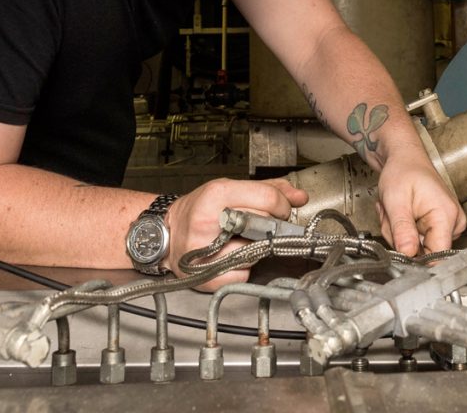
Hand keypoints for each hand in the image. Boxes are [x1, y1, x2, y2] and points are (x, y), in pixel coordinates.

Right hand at [164, 177, 307, 288]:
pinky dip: (243, 268)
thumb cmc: (199, 210)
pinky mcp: (206, 276)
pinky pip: (244, 274)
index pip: (268, 199)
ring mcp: (206, 251)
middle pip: (265, 225)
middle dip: (268, 227)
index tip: (281, 211)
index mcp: (217, 195)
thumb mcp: (231, 189)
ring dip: (255, 248)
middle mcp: (209, 221)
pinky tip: (230, 258)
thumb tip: (300, 196)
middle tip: (258, 226)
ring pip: (257, 252)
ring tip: (237, 241)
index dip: (282, 206)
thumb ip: (268, 190)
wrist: (166, 235)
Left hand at [376, 157, 466, 256]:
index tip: (400, 246)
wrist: (404, 159)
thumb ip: (402, 229)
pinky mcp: (439, 225)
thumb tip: (407, 254)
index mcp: (446, 215)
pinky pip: (417, 240)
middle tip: (392, 217)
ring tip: (397, 212)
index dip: (416, 258)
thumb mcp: (396, 199)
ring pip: (418, 247)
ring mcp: (447, 224)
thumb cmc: (403, 171)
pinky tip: (402, 213)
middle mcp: (453, 221)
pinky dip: (404, 230)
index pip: (438, 255)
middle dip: (401, 239)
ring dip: (400, 233)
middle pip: (424, 252)